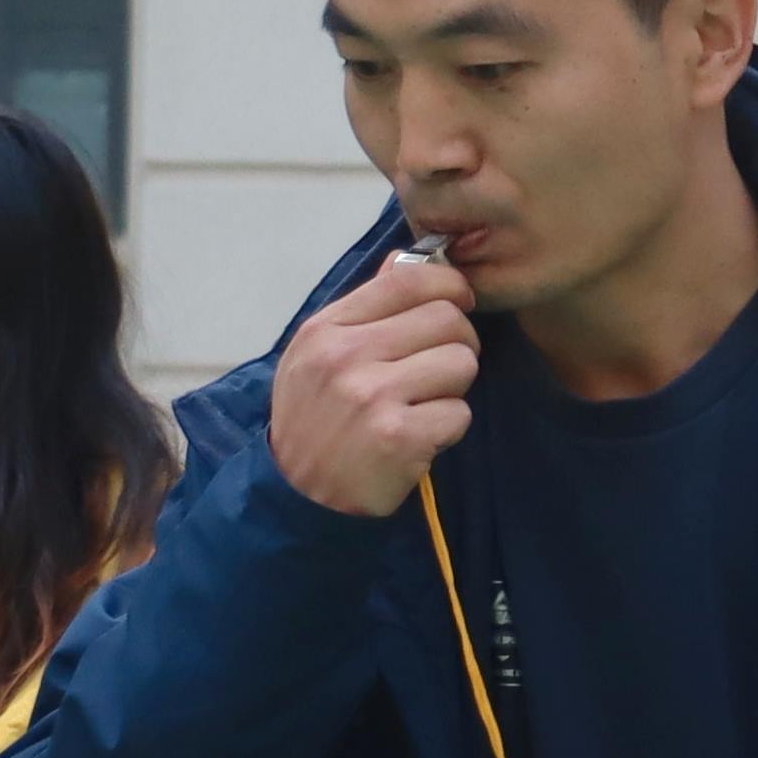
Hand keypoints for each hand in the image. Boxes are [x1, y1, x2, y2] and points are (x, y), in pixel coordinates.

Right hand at [266, 252, 478, 516]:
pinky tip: (420, 438)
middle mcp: (345, 357)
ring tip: (425, 405)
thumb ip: (363, 308)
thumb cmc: (314, 420)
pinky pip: (458, 413)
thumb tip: (405, 260)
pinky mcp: (398, 438)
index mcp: (326, 329)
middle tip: (444, 367)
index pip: (405, 280)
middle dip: (459, 342)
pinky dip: (448, 429)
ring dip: (454, 388)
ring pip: (460, 363)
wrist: (297, 497)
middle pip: (445, 318)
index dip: (448, 284)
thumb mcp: (316, 356)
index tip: (460, 302)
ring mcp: (371, 397)